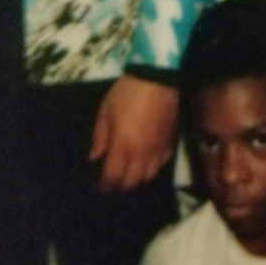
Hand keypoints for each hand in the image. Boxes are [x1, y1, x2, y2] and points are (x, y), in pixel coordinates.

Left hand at [89, 75, 178, 191]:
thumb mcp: (105, 112)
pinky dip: (154, 166)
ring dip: (138, 179)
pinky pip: (163, 162)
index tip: (100, 186)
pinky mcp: (170, 141)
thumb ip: (100, 138)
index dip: (105, 185)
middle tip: (113, 183)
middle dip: (121, 186)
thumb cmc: (126, 93)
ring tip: (129, 174)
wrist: (156, 78)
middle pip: (132, 182)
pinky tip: (147, 160)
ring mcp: (158, 148)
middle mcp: (142, 153)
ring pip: (150, 176)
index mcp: (123, 146)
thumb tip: (95, 157)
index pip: (113, 177)